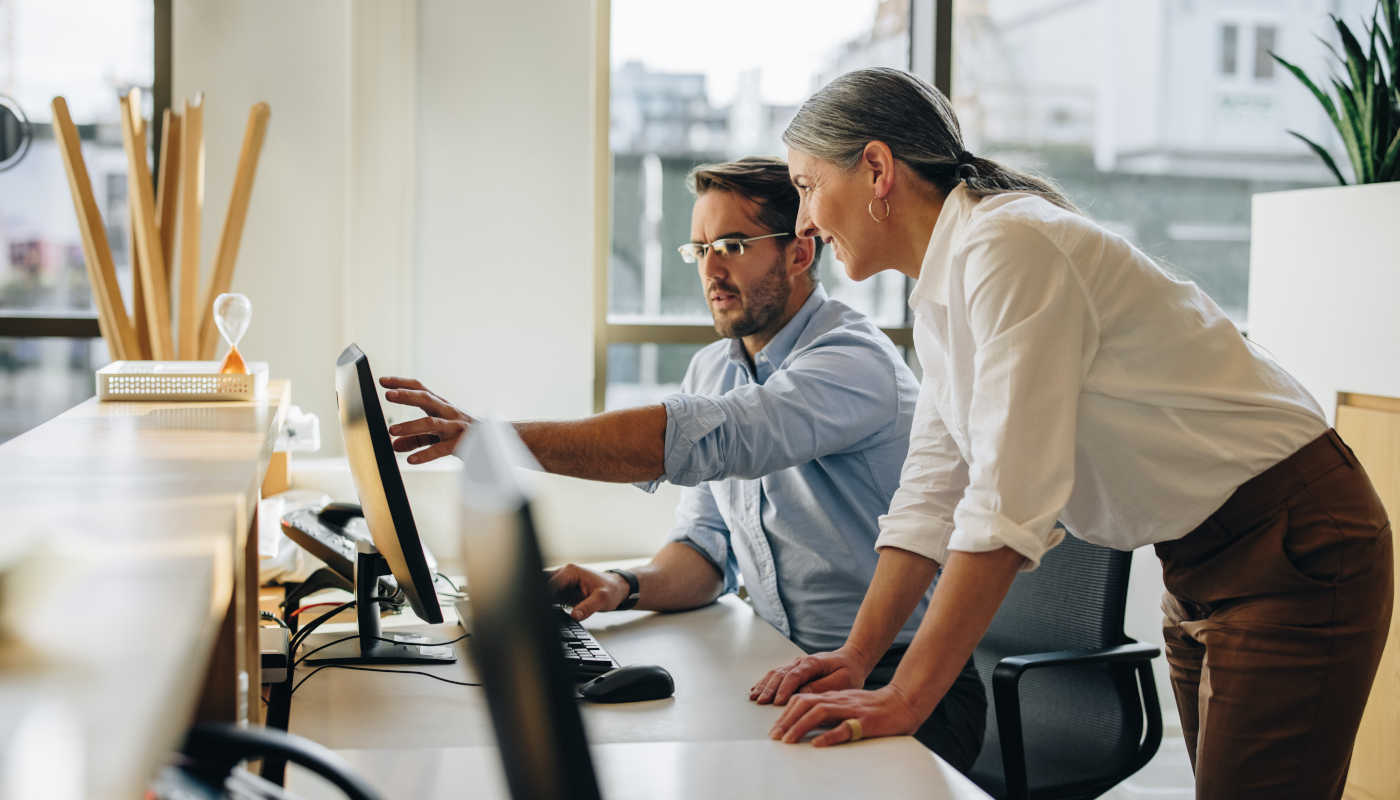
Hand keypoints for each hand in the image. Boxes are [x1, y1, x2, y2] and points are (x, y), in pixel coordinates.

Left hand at [380, 376, 473, 463]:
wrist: (497, 443)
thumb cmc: (463, 435)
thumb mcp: (438, 434)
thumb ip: (416, 439)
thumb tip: (395, 445)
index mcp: (441, 406)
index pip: (420, 389)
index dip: (402, 384)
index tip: (382, 381)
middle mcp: (448, 412)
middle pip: (426, 399)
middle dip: (407, 396)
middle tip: (388, 395)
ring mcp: (455, 427)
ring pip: (432, 423)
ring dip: (411, 426)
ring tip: (392, 431)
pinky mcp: (461, 444)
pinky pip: (441, 448)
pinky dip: (425, 454)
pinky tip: (411, 460)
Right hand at [546, 563, 629, 620]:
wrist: (617, 589)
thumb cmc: (611, 590)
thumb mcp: (602, 599)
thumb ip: (588, 607)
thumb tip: (574, 615)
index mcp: (570, 571)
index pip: (549, 584)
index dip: (543, 597)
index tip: (541, 610)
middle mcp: (564, 574)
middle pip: (542, 585)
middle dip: (540, 598)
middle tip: (540, 613)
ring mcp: (562, 582)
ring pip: (544, 591)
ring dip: (544, 602)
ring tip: (545, 613)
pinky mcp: (563, 590)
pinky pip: (551, 597)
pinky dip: (549, 605)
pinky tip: (549, 613)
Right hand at [749, 647, 872, 705]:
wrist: (851, 660)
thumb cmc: (849, 671)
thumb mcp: (843, 680)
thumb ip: (823, 686)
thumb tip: (803, 693)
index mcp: (813, 663)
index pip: (795, 675)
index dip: (785, 688)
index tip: (777, 702)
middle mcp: (801, 661)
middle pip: (781, 673)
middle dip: (769, 689)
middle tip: (761, 702)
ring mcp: (796, 664)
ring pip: (775, 673)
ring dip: (764, 685)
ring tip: (755, 698)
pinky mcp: (794, 670)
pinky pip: (776, 675)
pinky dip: (765, 682)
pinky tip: (757, 690)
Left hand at [768, 684, 923, 746]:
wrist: (902, 702)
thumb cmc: (874, 708)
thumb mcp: (846, 706)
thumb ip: (828, 712)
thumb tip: (807, 725)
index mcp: (833, 697)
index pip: (803, 699)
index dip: (786, 713)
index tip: (776, 729)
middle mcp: (839, 700)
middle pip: (805, 703)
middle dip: (786, 720)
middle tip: (775, 736)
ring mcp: (851, 709)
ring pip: (819, 713)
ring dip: (800, 726)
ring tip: (788, 740)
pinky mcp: (865, 721)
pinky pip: (845, 728)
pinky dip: (829, 735)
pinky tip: (818, 744)